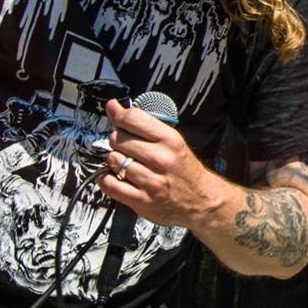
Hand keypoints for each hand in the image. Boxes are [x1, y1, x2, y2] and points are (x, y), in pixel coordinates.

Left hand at [100, 98, 220, 228]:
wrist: (200, 200)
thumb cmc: (184, 169)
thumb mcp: (171, 140)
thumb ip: (141, 122)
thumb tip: (113, 106)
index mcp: (170, 140)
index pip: (132, 118)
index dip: (119, 117)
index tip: (119, 121)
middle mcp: (161, 159)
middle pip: (118, 139)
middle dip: (118, 141)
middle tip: (128, 148)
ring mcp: (151, 181)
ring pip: (113, 160)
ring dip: (115, 162)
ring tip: (126, 164)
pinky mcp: (142, 200)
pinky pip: (110, 185)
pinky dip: (107, 180)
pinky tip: (116, 177)